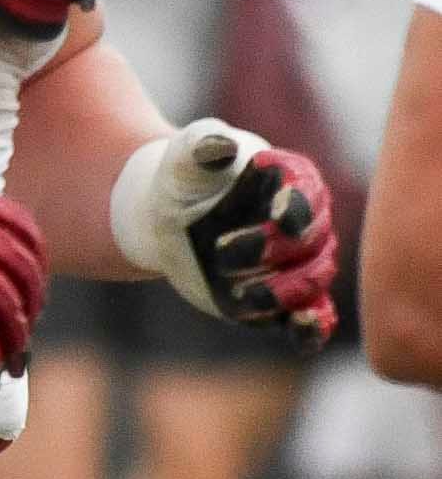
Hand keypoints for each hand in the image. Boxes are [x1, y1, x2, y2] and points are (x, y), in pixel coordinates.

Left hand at [113, 121, 337, 349]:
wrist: (167, 215)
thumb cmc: (184, 178)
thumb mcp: (185, 156)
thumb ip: (203, 146)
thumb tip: (218, 146)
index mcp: (292, 181)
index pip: (307, 194)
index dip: (298, 207)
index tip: (277, 215)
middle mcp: (305, 223)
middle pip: (312, 243)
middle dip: (272, 251)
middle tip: (219, 251)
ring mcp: (295, 263)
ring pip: (312, 282)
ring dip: (283, 292)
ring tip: (240, 296)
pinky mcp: (280, 299)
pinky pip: (311, 317)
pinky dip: (312, 327)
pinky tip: (303, 332)